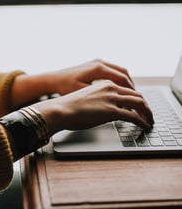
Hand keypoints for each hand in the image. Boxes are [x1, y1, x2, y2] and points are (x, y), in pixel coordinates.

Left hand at [10, 59, 134, 108]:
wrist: (52, 80)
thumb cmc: (64, 88)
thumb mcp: (83, 94)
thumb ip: (100, 98)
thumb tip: (116, 105)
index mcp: (98, 69)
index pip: (123, 79)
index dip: (131, 91)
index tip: (137, 101)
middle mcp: (99, 63)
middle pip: (124, 74)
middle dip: (131, 87)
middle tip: (137, 99)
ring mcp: (97, 62)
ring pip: (119, 71)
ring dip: (126, 83)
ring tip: (130, 95)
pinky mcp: (94, 65)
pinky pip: (112, 71)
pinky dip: (118, 80)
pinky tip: (118, 90)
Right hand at [33, 80, 153, 133]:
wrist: (60, 109)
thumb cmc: (67, 105)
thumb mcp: (85, 97)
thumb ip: (98, 99)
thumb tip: (102, 109)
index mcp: (104, 83)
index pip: (127, 88)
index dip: (136, 97)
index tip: (138, 105)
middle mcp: (111, 87)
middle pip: (137, 94)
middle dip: (145, 105)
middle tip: (148, 113)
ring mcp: (112, 98)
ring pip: (139, 103)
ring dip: (147, 112)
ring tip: (149, 120)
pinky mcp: (112, 111)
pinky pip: (134, 116)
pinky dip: (142, 121)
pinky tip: (144, 126)